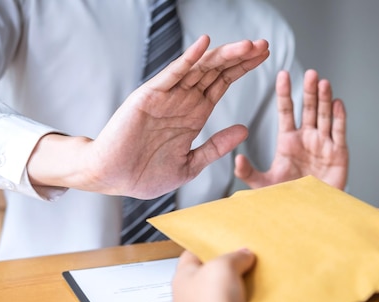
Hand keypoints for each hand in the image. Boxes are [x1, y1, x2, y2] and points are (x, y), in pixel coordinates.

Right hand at [28, 35, 269, 198]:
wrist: (113, 179)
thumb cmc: (146, 175)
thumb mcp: (191, 164)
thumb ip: (216, 146)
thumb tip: (245, 129)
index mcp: (193, 115)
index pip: (222, 84)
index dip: (243, 69)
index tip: (265, 57)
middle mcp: (182, 101)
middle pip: (217, 71)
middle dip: (241, 58)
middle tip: (264, 45)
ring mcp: (167, 97)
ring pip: (200, 69)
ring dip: (224, 55)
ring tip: (247, 45)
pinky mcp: (149, 97)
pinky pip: (172, 74)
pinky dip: (188, 59)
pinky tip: (205, 45)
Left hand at [153, 249, 274, 301]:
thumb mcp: (221, 270)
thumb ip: (234, 257)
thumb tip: (244, 254)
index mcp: (189, 277)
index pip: (198, 254)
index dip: (216, 246)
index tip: (234, 240)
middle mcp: (200, 299)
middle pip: (227, 280)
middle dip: (247, 274)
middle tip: (264, 266)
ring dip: (261, 300)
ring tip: (277, 290)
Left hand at [235, 69, 347, 189]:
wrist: (310, 212)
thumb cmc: (288, 198)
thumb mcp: (265, 184)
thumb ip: (250, 172)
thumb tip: (237, 160)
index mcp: (288, 140)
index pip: (286, 111)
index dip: (284, 93)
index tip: (282, 74)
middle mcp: (307, 138)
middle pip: (308, 109)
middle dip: (308, 92)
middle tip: (309, 73)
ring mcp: (324, 144)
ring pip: (324, 116)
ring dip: (324, 99)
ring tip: (322, 82)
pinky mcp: (339, 153)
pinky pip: (339, 132)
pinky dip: (339, 118)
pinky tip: (337, 103)